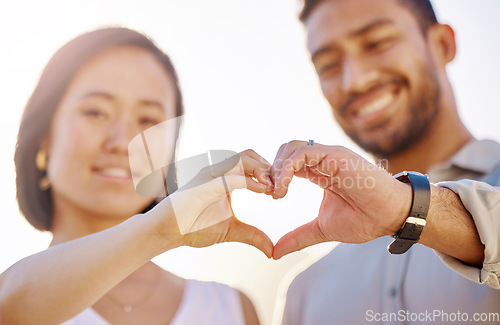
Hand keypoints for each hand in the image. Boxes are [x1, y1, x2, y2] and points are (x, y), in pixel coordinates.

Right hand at [149, 149, 274, 257]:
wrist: (166, 232)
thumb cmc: (193, 227)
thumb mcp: (232, 231)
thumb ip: (253, 236)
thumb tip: (272, 250)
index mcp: (225, 178)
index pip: (252, 163)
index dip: (269, 173)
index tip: (281, 190)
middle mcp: (218, 172)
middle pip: (250, 155)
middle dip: (268, 167)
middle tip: (280, 187)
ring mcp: (209, 176)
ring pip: (241, 159)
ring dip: (261, 170)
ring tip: (272, 188)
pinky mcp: (203, 186)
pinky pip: (230, 177)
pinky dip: (248, 181)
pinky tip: (261, 191)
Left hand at [270, 141, 411, 258]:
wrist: (392, 216)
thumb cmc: (364, 220)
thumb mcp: (322, 229)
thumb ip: (298, 236)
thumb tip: (274, 252)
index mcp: (318, 172)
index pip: (287, 163)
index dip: (273, 177)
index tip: (269, 196)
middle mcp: (322, 160)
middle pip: (285, 150)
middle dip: (271, 169)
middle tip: (268, 192)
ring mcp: (329, 155)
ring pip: (291, 147)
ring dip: (277, 168)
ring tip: (276, 192)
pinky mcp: (335, 155)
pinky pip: (302, 153)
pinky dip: (286, 168)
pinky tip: (284, 188)